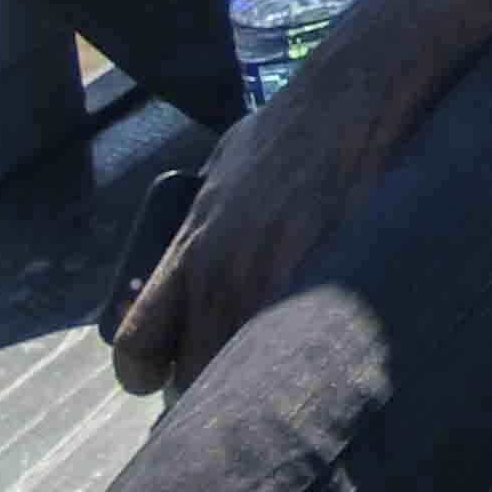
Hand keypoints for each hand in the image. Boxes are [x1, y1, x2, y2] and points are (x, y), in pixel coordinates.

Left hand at [108, 0, 491, 389]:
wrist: (354, 90)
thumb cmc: (290, 126)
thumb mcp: (220, 171)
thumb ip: (198, 224)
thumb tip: (183, 265)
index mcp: (189, 246)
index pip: (137, 343)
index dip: (146, 376)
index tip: (163, 384)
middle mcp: (221, 270)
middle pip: (196, 374)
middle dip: (210, 394)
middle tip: (231, 400)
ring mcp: (276, 277)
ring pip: (250, 371)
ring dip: (262, 388)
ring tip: (281, 392)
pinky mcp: (329, 275)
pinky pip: (308, 348)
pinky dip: (311, 365)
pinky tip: (326, 365)